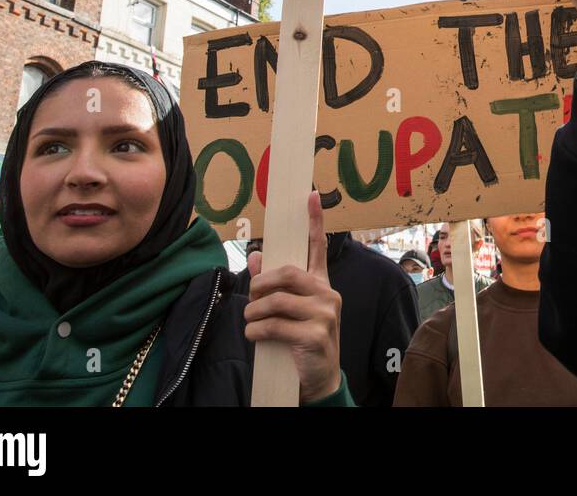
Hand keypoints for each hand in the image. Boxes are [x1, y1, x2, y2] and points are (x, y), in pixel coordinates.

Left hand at [245, 191, 342, 402]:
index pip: (318, 247)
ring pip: (278, 300)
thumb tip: (255, 258)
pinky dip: (257, 330)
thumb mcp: (288, 312)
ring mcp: (325, 315)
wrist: (318, 380)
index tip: (311, 195)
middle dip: (262, 283)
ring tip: (249, 320)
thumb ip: (273, 285)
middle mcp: (327, 295)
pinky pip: (276, 325)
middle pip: (289, 273)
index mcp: (321, 285)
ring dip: (254, 311)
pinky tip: (254, 335)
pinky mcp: (316, 335)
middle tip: (251, 296)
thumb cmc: (300, 341)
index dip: (315, 221)